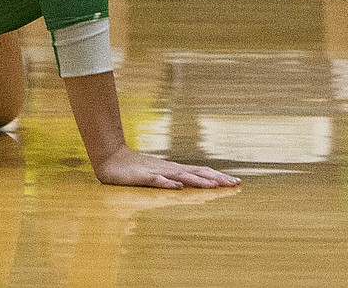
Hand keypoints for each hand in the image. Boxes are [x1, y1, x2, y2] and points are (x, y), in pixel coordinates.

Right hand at [91, 143, 240, 189]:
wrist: (111, 158)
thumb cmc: (135, 169)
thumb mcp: (156, 178)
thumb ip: (169, 184)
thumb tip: (185, 190)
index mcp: (175, 170)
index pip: (202, 172)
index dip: (219, 177)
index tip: (236, 182)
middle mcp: (171, 170)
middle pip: (198, 173)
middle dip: (217, 179)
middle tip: (235, 184)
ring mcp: (157, 172)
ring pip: (182, 176)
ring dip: (198, 181)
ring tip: (214, 186)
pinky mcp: (143, 177)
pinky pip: (157, 181)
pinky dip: (168, 184)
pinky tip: (178, 187)